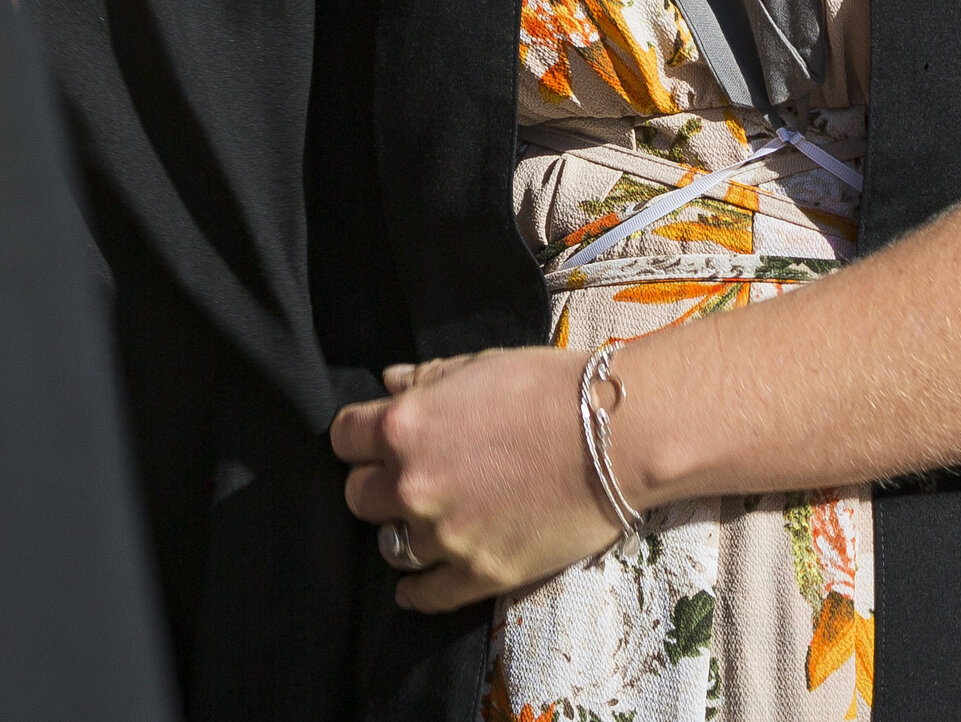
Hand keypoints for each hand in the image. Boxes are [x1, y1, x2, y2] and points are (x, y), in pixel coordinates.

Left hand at [332, 346, 620, 613]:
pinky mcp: (480, 574)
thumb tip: (388, 383)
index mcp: (404, 427)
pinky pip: (425, 596)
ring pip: (388, 546)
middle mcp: (413, 485)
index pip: (342, 439)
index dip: (358, 438)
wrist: (618, 435)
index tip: (374, 440)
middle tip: (408, 479)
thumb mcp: (479, 364)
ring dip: (402, 532)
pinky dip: (416, 590)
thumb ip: (425, 378)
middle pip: (358, 497)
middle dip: (378, 485)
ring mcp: (445, 536)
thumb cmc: (550, 387)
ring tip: (426, 523)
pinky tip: (417, 583)